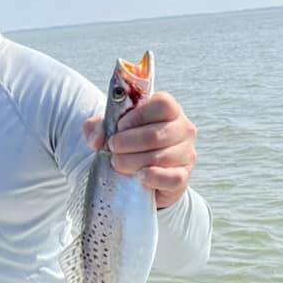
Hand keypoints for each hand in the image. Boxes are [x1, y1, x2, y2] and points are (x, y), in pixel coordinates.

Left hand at [83, 91, 196, 209]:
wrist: (136, 174)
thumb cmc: (126, 143)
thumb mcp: (108, 130)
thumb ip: (97, 128)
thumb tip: (97, 139)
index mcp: (168, 110)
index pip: (162, 104)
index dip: (138, 116)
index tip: (119, 127)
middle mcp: (182, 129)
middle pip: (157, 134)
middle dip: (127, 143)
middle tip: (113, 148)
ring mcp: (186, 153)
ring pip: (161, 157)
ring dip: (133, 161)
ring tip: (118, 163)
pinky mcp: (183, 176)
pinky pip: (173, 177)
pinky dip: (154, 177)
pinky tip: (139, 176)